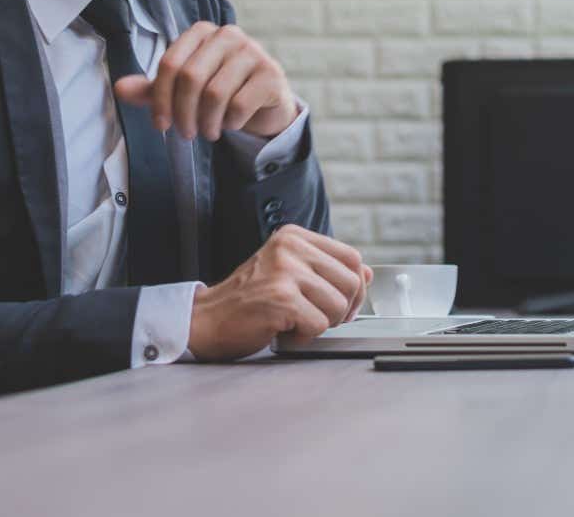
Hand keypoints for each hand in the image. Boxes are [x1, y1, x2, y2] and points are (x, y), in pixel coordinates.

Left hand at [113, 22, 297, 140]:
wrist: (265, 102)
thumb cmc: (220, 91)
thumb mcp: (182, 91)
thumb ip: (153, 89)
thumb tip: (119, 89)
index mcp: (202, 32)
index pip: (170, 63)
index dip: (160, 98)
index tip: (160, 125)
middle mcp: (228, 34)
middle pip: (191, 77)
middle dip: (183, 113)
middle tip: (186, 134)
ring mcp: (253, 52)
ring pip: (216, 93)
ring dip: (207, 122)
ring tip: (208, 132)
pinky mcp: (271, 74)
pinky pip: (240, 104)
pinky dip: (230, 122)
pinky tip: (230, 124)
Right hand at [187, 225, 373, 360]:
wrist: (206, 320)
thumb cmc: (248, 300)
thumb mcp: (288, 273)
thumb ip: (326, 270)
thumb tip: (367, 274)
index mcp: (294, 237)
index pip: (352, 257)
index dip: (354, 287)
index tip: (339, 303)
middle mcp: (291, 248)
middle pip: (352, 282)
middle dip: (341, 309)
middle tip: (314, 317)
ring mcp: (286, 271)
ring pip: (339, 305)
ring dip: (321, 324)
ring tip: (294, 322)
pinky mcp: (282, 299)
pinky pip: (320, 325)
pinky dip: (304, 337)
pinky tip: (283, 330)